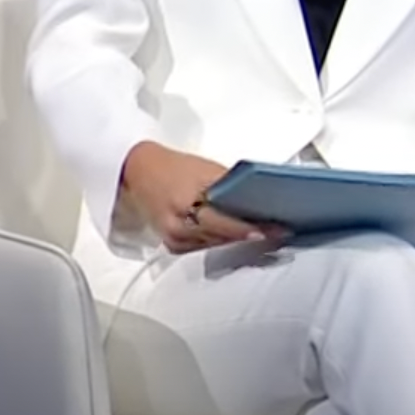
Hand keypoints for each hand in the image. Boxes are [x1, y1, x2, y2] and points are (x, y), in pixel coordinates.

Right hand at [120, 142, 276, 252]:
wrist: (138, 171)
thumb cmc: (174, 167)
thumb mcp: (205, 169)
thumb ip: (229, 187)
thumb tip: (261, 199)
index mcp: (188, 201)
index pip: (228, 221)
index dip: (253, 227)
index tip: (277, 229)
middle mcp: (180, 223)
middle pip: (224, 236)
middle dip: (250, 234)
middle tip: (276, 232)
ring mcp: (175, 237)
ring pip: (216, 244)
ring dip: (237, 239)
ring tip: (259, 233)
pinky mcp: (172, 244)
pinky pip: (203, 247)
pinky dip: (218, 241)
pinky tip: (229, 235)